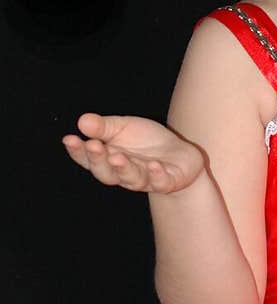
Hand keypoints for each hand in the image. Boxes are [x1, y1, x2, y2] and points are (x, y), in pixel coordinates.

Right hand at [62, 113, 205, 192]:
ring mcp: (145, 180)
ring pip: (131, 179)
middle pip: (106, 173)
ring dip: (124, 169)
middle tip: (93, 145)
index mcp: (108, 160)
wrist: (180, 155)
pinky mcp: (167, 182)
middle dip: (99, 160)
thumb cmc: (146, 141)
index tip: (70, 138)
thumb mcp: (124, 127)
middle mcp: (123, 174)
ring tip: (118, 156)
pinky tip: (154, 165)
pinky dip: (156, 175)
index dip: (78, 151)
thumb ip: (103, 127)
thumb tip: (82, 121)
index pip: (88, 159)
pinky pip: (160, 182)